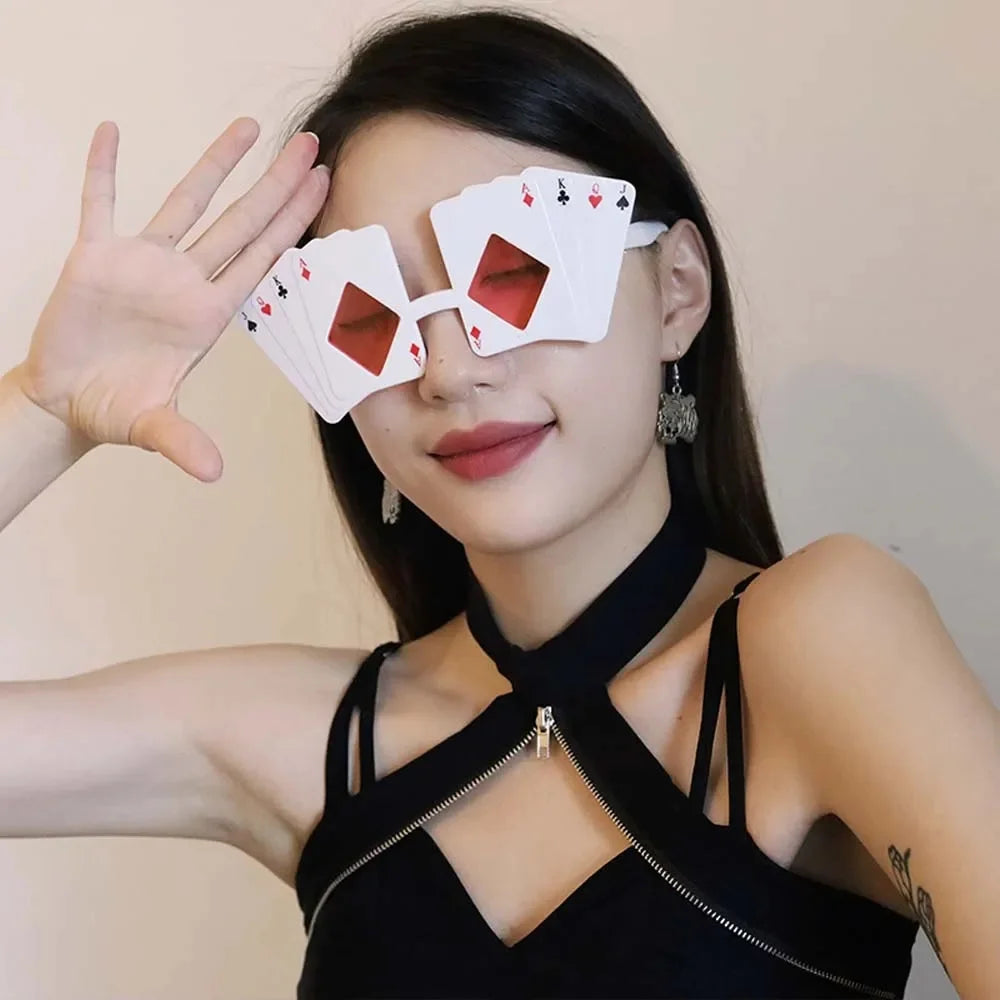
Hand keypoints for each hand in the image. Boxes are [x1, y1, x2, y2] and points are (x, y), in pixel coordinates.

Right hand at [13, 118, 330, 481]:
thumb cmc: (116, 411)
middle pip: (240, 221)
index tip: (322, 185)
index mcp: (208, 315)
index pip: (261, 258)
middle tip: (311, 143)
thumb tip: (213, 473)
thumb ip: (181, 442)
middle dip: (275, 184)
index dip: (292, 222)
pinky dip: (103, 171)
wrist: (66, 402)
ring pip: (186, 202)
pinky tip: (111, 132)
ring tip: (249, 125)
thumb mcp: (151, 426)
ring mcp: (141, 264)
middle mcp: (185, 281)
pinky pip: (100, 204)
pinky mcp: (92, 258)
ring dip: (215, 164)